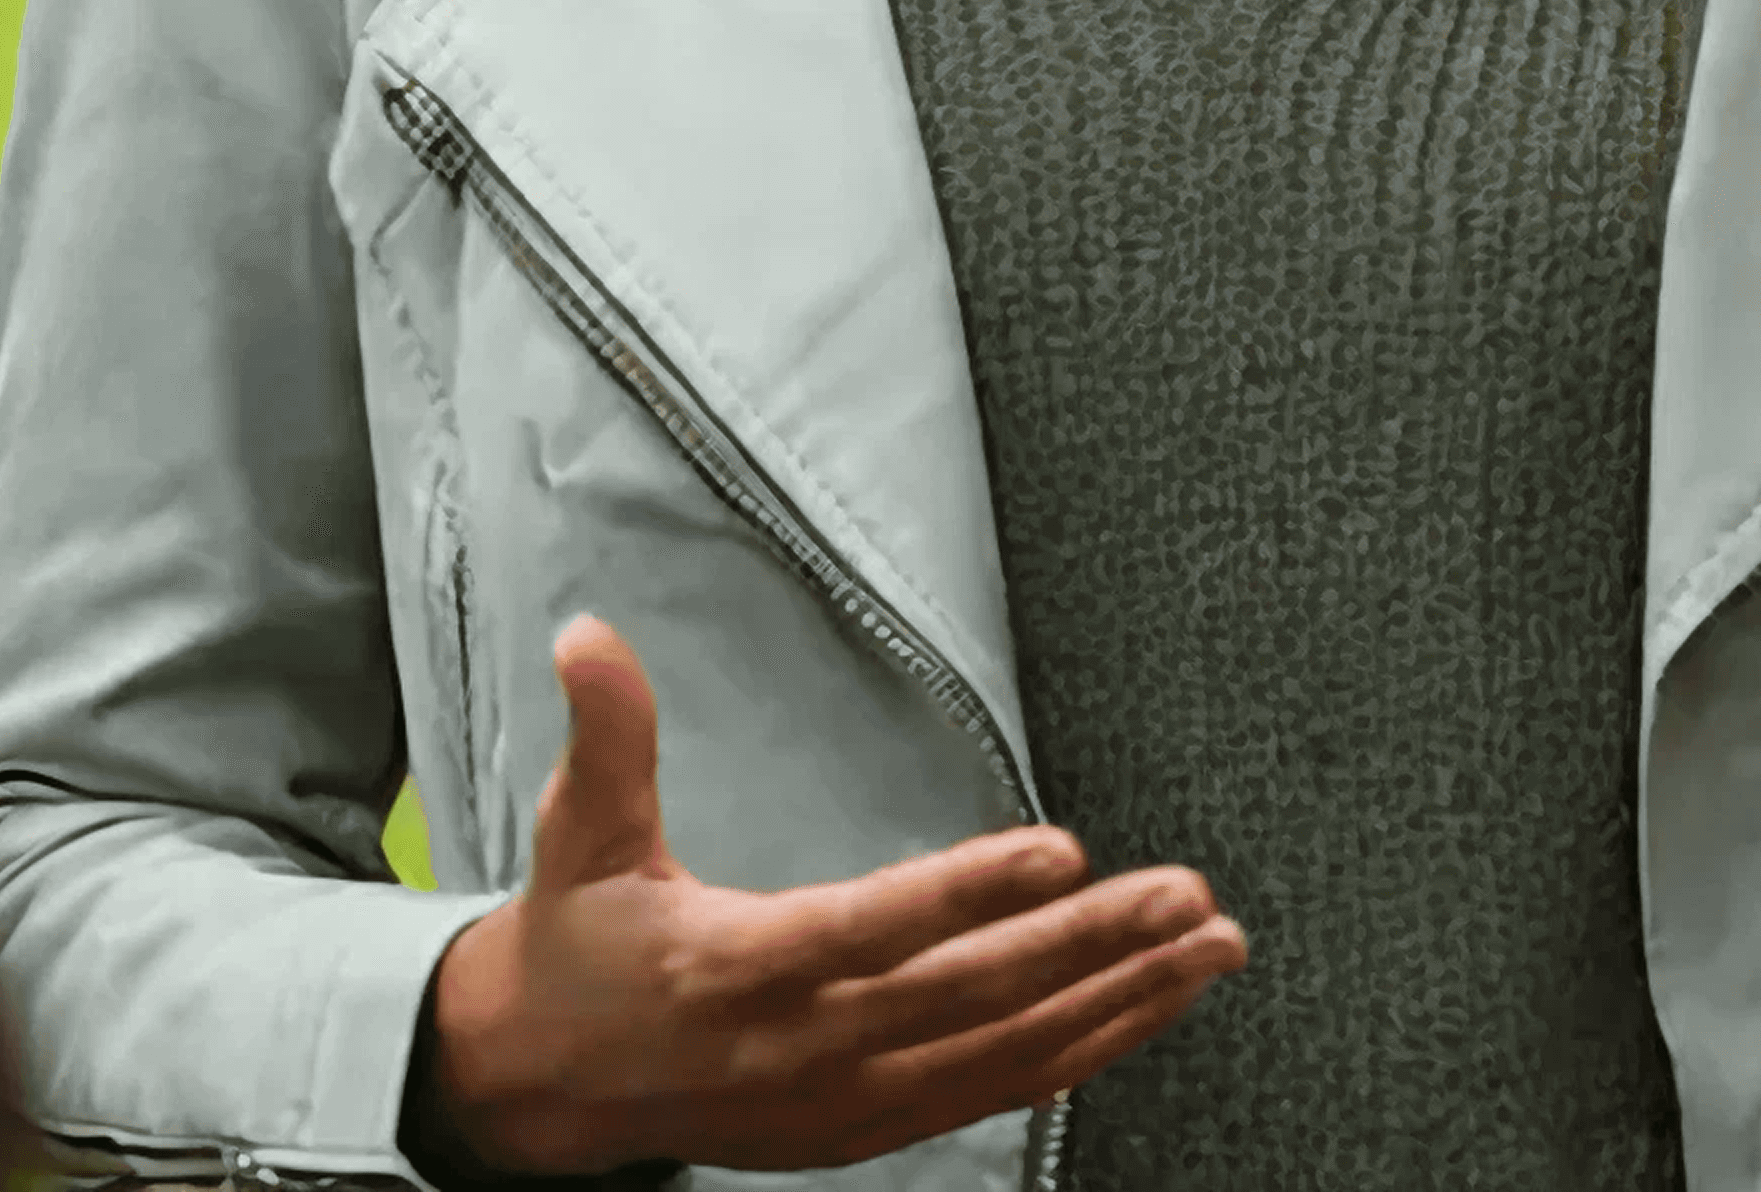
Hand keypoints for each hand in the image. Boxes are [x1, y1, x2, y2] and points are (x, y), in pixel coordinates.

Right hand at [425, 616, 1243, 1177]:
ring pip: (1008, 1053)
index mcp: (734, 966)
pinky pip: (1000, 1090)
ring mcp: (848, 1099)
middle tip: (1184, 897)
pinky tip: (1150, 1007)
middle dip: (1092, 944)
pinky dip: (1087, 1050)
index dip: (968, 893)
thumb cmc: (580, 942)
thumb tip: (589, 633)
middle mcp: (804, 1046)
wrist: (552, 1084)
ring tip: (1208, 947)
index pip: (870, 929)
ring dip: (1120, 1000)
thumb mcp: (578, 830)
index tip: (1060, 849)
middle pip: (971, 996)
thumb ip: (606, 731)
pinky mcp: (873, 1126)